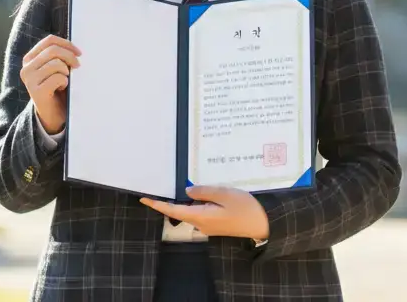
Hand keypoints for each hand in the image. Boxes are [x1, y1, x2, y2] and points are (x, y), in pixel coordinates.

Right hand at [20, 34, 80, 134]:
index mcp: (30, 58)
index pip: (49, 41)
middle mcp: (26, 68)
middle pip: (53, 50)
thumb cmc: (57, 88)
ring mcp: (30, 80)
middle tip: (78, 66)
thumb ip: (58, 56)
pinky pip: (58, 78)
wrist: (52, 115)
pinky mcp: (37, 92)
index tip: (79, 52)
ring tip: (64, 81)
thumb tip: (75, 48)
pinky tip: (61, 88)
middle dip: (70, 56)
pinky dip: (65, 82)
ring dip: (66, 72)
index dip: (66, 43)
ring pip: (56, 63)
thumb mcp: (55, 68)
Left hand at [140, 186, 268, 239]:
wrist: (262, 224)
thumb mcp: (223, 193)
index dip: (158, 205)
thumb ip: (203, 191)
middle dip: (169, 200)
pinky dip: (196, 201)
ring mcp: (209, 224)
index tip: (144, 199)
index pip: (173, 211)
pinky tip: (201, 192)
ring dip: (185, 199)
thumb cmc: (244, 208)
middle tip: (161, 185)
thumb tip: (186, 191)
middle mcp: (202, 223)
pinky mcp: (216, 222)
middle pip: (180, 210)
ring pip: (191, 209)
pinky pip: (200, 210)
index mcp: (201, 216)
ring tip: (184, 183)